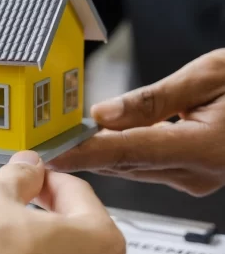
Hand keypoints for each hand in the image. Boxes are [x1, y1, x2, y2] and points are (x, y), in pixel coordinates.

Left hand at [50, 48, 224, 195]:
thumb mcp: (211, 75)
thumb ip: (154, 99)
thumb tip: (104, 115)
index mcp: (205, 144)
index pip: (129, 150)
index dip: (85, 154)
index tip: (52, 156)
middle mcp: (197, 171)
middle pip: (125, 162)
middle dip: (83, 154)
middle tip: (46, 143)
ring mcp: (195, 178)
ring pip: (132, 168)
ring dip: (98, 155)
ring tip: (63, 142)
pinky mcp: (192, 176)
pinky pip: (145, 167)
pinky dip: (120, 155)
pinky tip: (100, 143)